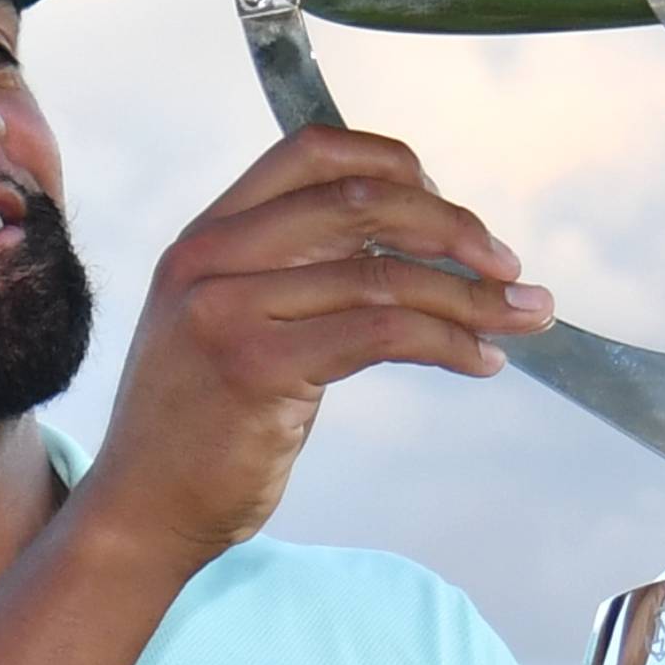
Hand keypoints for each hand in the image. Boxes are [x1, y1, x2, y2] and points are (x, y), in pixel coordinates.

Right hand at [69, 126, 551, 567]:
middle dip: (453, 227)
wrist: (143, 512)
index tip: (450, 206)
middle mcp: (209, 256)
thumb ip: (294, 272)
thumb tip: (413, 239)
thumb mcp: (232, 323)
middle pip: (359, 203)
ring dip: (471, 296)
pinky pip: (381, 332)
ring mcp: (227, 309)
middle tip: (508, 264)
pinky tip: (479, 361)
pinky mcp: (257, 367)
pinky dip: (448, 341)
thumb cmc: (203, 426)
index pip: (312, 152)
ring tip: (521, 316)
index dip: (396, 164)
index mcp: (207, 234)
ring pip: (381, 275)